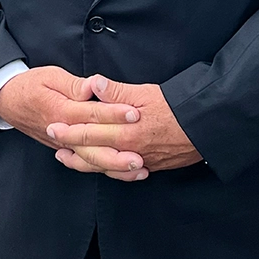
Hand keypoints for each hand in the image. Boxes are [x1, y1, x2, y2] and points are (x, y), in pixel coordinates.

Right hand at [0, 66, 143, 176]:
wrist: (7, 101)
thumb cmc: (30, 86)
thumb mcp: (50, 76)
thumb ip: (73, 84)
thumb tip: (92, 86)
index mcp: (61, 111)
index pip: (92, 114)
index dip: (114, 114)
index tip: (134, 113)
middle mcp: (62, 133)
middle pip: (93, 146)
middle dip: (119, 151)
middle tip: (141, 152)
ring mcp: (64, 145)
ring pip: (91, 160)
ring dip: (115, 166)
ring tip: (138, 168)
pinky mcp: (67, 149)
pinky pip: (87, 164)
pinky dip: (105, 170)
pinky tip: (124, 173)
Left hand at [47, 75, 201, 178]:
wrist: (206, 128)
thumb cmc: (178, 107)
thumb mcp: (147, 92)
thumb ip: (118, 91)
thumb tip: (94, 84)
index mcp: (126, 129)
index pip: (90, 130)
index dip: (69, 129)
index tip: (52, 125)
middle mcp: (129, 149)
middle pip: (92, 150)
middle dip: (70, 145)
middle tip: (52, 139)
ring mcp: (139, 161)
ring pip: (104, 165)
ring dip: (83, 161)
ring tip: (66, 157)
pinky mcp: (150, 166)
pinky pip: (121, 174)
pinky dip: (106, 170)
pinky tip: (100, 167)